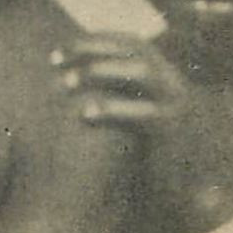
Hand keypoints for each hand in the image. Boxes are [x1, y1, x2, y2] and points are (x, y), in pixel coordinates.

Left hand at [52, 34, 232, 231]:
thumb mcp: (126, 114)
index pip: (129, 44)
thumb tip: (68, 72)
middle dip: (92, 49)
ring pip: (143, 74)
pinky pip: (144, 114)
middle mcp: (174, 84)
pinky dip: (113, 110)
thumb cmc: (142, 151)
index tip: (59, 48)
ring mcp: (178, 106)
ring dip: (102, 71)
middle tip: (54, 60)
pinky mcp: (174, 134)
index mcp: (164, 76)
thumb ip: (111, 91)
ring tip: (66, 82)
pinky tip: (85, 114)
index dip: (94, 41)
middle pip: (135, 51)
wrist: (176, 191)